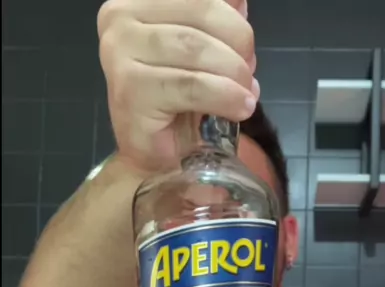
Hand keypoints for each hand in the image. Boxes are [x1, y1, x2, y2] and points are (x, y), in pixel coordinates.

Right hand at [97, 0, 257, 171]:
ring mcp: (119, 54)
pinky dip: (223, 96)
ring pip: (196, 48)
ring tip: (247, 95)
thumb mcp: (201, 52)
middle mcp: (119, 18)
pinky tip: (239, 108)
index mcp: (136, 2)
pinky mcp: (130, 91)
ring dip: (233, 73)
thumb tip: (240, 3)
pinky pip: (190, 85)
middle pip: (200, 12)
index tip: (246, 49)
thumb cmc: (176, 104)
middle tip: (249, 75)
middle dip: (238, 44)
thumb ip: (214, 22)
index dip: (231, 18)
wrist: (156, 157)